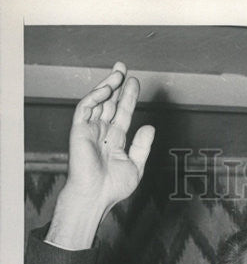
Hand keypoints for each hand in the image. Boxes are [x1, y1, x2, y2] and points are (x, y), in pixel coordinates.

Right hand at [47, 62, 154, 248]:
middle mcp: (102, 132)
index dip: (128, 98)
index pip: (122, 113)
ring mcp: (90, 130)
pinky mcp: (79, 130)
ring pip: (98, 101)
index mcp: (115, 139)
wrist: (96, 196)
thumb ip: (142, 146)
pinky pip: (85, 108)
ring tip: (118, 73)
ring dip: (107, 86)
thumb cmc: (114, 187)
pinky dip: (95, 97)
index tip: (135, 82)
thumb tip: (150, 127)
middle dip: (116, 84)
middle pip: (109, 102)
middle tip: (123, 67)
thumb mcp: (136, 165)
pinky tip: (106, 89)